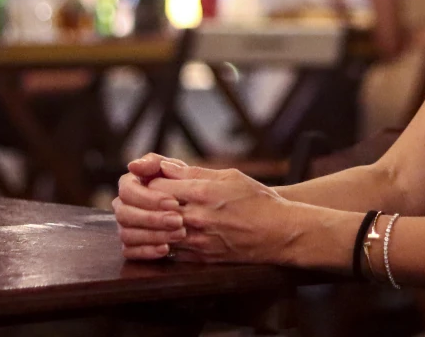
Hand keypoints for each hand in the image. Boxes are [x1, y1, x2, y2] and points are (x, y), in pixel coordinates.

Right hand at [114, 153, 187, 260]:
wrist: (191, 206)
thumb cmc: (179, 183)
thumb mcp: (172, 168)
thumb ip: (153, 163)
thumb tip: (133, 165)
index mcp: (128, 185)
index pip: (128, 191)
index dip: (149, 198)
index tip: (174, 202)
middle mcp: (121, 206)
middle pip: (125, 215)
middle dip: (152, 218)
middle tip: (178, 220)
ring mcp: (124, 227)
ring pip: (127, 235)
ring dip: (153, 236)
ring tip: (178, 234)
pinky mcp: (129, 246)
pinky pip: (130, 253)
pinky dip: (147, 252)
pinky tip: (166, 249)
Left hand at [146, 160, 291, 264]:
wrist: (279, 232)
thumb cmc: (257, 199)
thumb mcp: (229, 176)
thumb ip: (194, 172)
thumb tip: (166, 167)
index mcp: (202, 193)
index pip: (157, 187)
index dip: (150, 182)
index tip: (151, 181)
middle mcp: (197, 218)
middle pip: (153, 210)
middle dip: (146, 204)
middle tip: (145, 199)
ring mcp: (199, 240)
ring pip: (159, 233)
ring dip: (154, 225)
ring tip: (155, 217)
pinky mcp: (203, 258)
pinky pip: (173, 251)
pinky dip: (166, 242)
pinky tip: (168, 234)